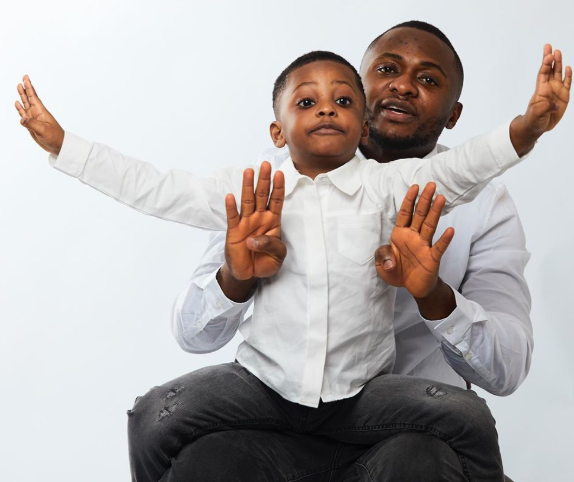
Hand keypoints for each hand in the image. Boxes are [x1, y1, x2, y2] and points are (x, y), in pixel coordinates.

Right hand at [15, 75, 64, 155]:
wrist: (58, 146)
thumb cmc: (54, 138)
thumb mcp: (44, 130)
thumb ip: (32, 124)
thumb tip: (22, 119)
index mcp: (41, 112)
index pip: (33, 97)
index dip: (29, 87)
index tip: (26, 78)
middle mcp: (36, 113)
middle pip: (29, 98)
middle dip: (26, 88)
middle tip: (23, 79)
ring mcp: (33, 118)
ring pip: (25, 104)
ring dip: (22, 96)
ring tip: (19, 87)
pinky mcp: (31, 125)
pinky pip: (23, 114)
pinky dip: (19, 108)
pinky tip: (17, 103)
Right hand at [224, 161, 285, 280]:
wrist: (249, 274)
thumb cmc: (266, 262)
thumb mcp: (277, 256)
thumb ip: (271, 245)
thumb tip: (254, 240)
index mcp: (273, 221)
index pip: (277, 201)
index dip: (278, 188)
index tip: (280, 173)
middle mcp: (259, 218)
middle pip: (262, 195)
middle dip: (264, 180)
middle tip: (265, 164)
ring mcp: (246, 223)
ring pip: (247, 201)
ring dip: (248, 186)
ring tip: (249, 171)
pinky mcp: (233, 231)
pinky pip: (232, 217)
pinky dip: (231, 207)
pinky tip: (230, 196)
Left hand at [375, 183, 453, 298]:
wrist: (412, 287)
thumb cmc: (397, 272)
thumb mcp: (382, 265)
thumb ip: (382, 257)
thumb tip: (390, 261)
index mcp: (400, 234)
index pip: (405, 214)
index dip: (409, 200)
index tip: (414, 186)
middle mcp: (413, 237)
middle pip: (419, 215)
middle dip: (424, 200)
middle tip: (431, 185)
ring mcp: (424, 246)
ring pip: (430, 226)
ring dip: (435, 212)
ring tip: (440, 198)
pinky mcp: (432, 258)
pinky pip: (439, 247)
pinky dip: (444, 239)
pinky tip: (450, 230)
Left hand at [510, 45, 571, 154]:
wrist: (538, 126)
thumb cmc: (534, 120)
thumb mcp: (537, 114)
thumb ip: (545, 108)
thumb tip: (554, 105)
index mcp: (541, 90)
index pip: (543, 74)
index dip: (545, 65)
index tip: (548, 56)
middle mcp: (549, 87)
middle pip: (550, 70)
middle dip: (550, 59)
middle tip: (550, 47)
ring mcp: (557, 90)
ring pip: (558, 74)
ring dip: (559, 63)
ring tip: (558, 52)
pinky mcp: (564, 96)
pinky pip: (567, 83)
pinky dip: (568, 75)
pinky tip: (568, 67)